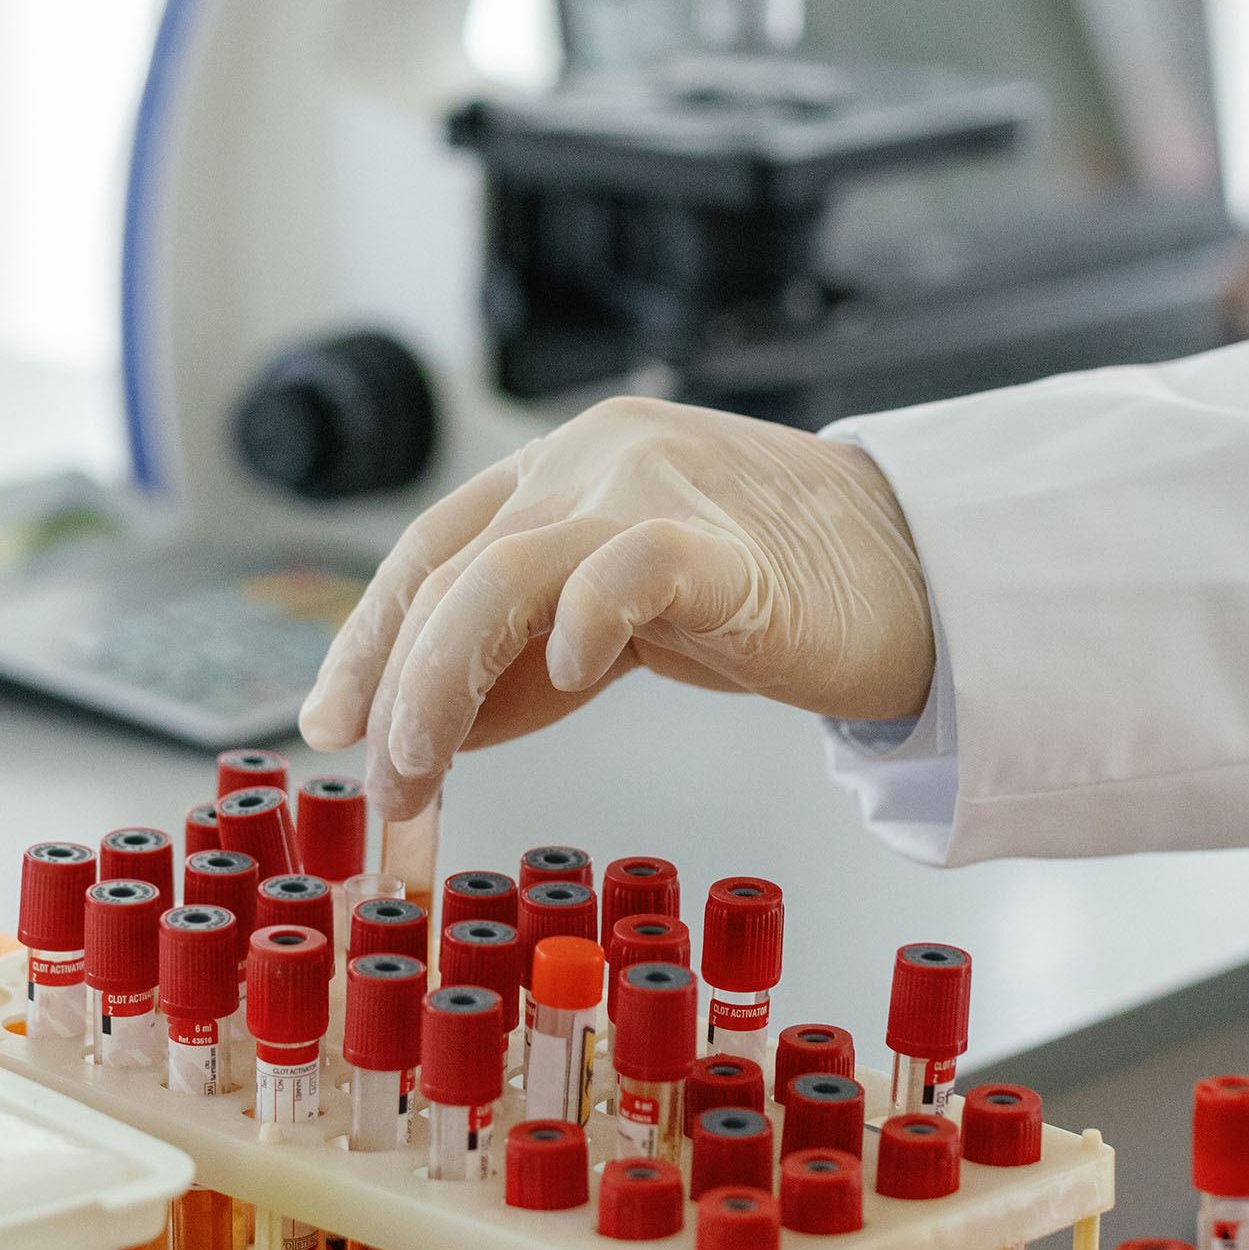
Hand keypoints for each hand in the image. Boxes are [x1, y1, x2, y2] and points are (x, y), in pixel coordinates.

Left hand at [298, 396, 936, 821]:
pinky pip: (628, 569)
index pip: (430, 550)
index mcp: (560, 469)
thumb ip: (522, 662)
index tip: (332, 724)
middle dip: (396, 690)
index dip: (368, 640)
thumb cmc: (773, 598)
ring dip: (442, 684)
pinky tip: (567, 672)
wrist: (917, 574)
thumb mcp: (615, 627)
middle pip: (449, 571)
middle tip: (384, 788)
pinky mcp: (727, 544)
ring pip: (501, 574)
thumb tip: (424, 734)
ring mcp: (655, 489)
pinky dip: (580, 622)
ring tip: (424, 766)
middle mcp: (591, 462)